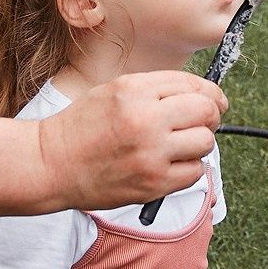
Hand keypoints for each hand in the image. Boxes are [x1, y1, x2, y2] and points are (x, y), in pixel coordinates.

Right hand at [36, 71, 225, 210]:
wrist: (52, 164)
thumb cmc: (81, 128)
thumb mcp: (113, 91)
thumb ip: (155, 90)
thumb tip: (201, 96)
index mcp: (134, 91)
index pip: (192, 85)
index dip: (210, 93)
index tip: (215, 101)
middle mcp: (145, 120)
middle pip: (206, 112)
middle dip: (210, 116)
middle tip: (201, 123)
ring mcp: (150, 154)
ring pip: (205, 143)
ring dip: (197, 143)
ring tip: (178, 145)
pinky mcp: (152, 183)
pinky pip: (193, 172)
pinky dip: (187, 168)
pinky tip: (168, 164)